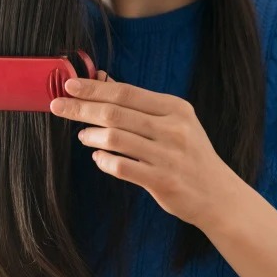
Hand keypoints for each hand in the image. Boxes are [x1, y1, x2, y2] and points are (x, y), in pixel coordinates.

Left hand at [49, 75, 239, 227]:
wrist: (218, 195)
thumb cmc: (189, 155)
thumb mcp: (176, 123)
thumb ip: (141, 105)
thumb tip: (103, 81)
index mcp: (176, 109)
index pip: (126, 93)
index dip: (94, 88)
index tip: (69, 85)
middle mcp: (173, 129)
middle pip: (116, 113)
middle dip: (82, 108)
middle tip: (58, 106)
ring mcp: (168, 156)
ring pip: (116, 138)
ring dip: (91, 135)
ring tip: (82, 135)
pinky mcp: (162, 181)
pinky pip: (121, 167)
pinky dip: (103, 161)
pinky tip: (98, 158)